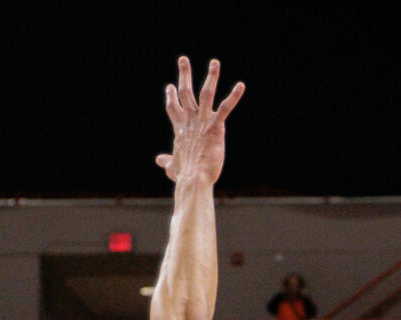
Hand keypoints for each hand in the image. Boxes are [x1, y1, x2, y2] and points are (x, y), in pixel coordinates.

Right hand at [155, 57, 243, 186]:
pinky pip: (226, 107)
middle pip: (185, 92)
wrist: (194, 178)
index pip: (173, 108)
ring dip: (211, 76)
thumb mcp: (173, 167)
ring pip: (206, 93)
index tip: (170, 86)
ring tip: (214, 62)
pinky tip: (241, 85)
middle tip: (183, 59)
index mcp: (180, 129)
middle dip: (184, 74)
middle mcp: (190, 121)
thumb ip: (167, 161)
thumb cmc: (185, 175)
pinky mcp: (216, 126)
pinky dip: (234, 96)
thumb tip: (159, 160)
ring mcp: (203, 121)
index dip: (171, 96)